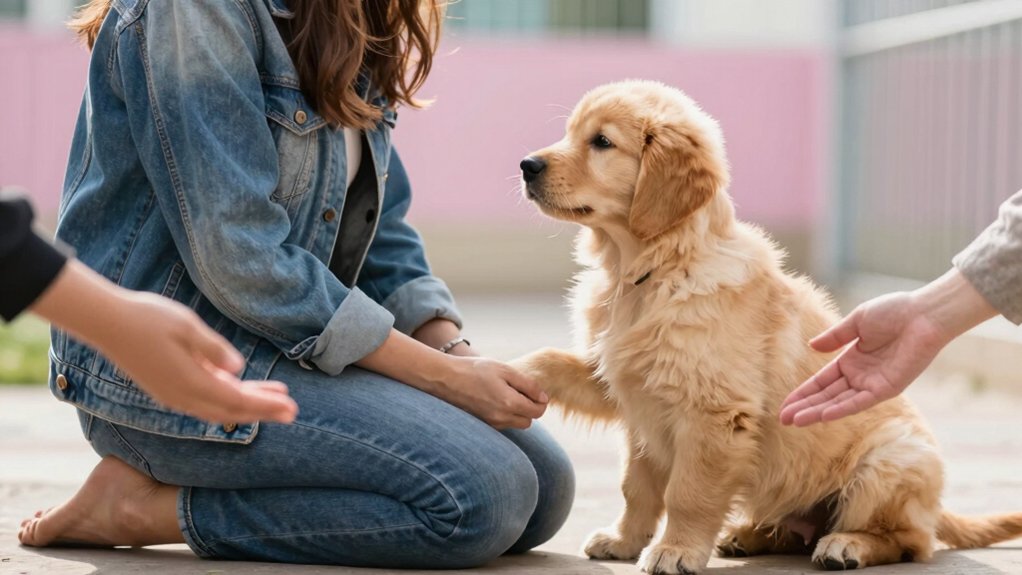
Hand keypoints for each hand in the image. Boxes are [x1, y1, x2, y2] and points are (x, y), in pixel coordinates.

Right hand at [32, 261, 298, 424]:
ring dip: (248, 404)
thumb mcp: (187, 327)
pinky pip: (204, 399)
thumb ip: (214, 350)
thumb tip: (238, 368)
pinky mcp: (167, 387)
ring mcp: (173, 395)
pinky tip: (241, 385)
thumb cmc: (148, 319)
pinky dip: (227, 396)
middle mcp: (183, 396)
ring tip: (276, 396)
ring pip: (219, 407)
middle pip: (232, 410)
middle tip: (292, 411)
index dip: (266, 405)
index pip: (238, 400)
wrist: (107, 322)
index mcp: (191, 383)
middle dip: (264, 411)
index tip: (291, 407)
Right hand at [439, 356, 547, 428]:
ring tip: (505, 392)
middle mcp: (501, 418)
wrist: (446, 378)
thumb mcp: (505, 370)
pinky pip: (502, 423)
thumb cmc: (475, 370)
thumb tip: (543, 398)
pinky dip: (505, 414)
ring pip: (515, 423)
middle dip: (530, 408)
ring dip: (517, 412)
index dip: (541, 401)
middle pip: (528, 421)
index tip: (535, 391)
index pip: (537, 411)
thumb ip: (528, 385)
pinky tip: (495, 399)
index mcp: (509, 403)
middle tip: (520, 391)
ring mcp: (491, 423)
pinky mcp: (483, 424)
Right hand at [779, 270, 995, 425]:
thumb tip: (812, 346)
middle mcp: (860, 376)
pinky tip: (824, 415)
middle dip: (805, 407)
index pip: (821, 382)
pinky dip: (842, 409)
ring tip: (796, 421)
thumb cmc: (894, 311)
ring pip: (839, 402)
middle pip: (826, 396)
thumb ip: (835, 337)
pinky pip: (861, 402)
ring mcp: (873, 384)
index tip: (785, 405)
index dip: (803, 393)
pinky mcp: (888, 388)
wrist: (923, 313)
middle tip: (783, 420)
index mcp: (851, 360)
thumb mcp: (857, 321)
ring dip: (817, 412)